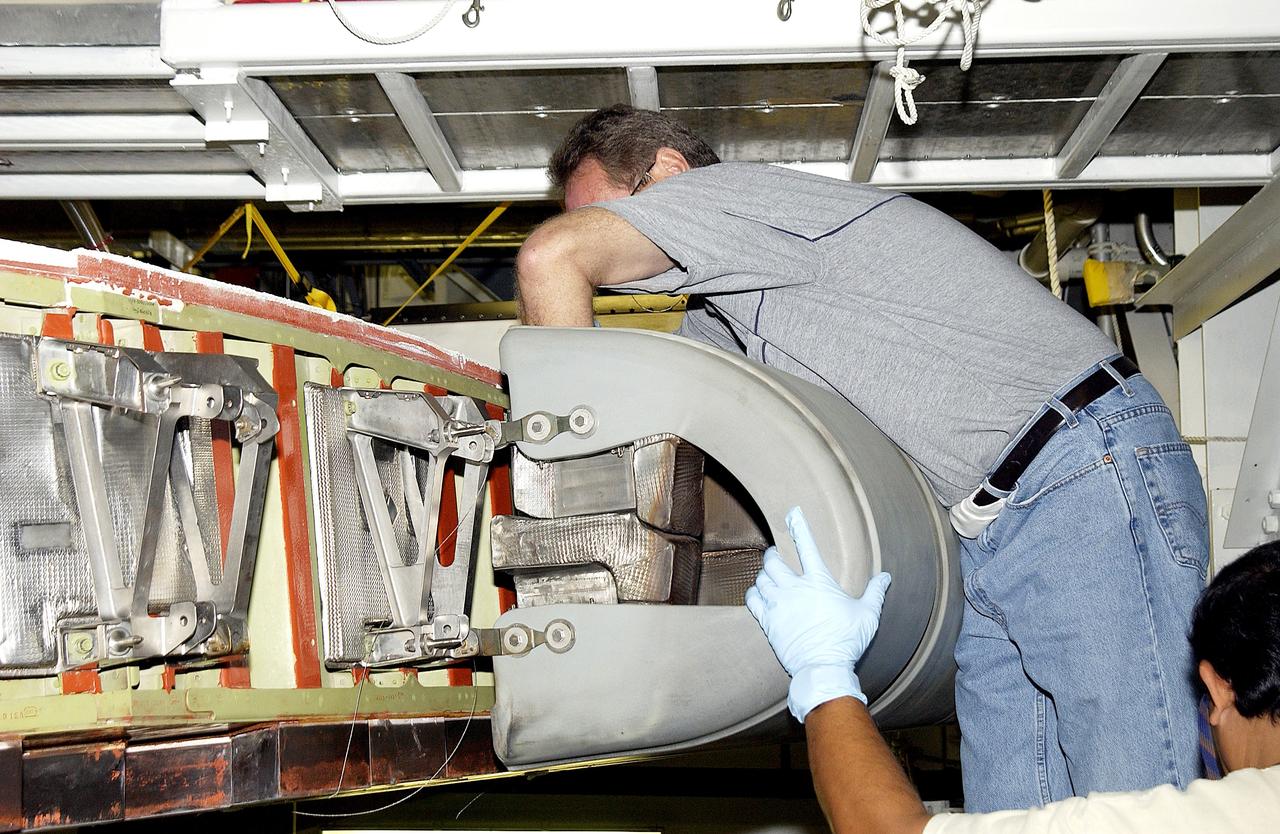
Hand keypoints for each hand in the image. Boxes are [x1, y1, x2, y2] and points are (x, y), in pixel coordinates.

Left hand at [745, 506, 891, 722]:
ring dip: (764, 575)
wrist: (823, 668)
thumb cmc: (847, 641)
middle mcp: (795, 589)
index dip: (800, 526)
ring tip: (768, 576)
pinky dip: (753, 593)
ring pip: (761, 579)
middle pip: (774, 562)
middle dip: (773, 555)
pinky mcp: (768, 622)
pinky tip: (758, 594)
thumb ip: (875, 592)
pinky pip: (752, 600)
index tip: (793, 513)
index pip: (808, 546)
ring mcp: (779, 604)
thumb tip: (886, 576)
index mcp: (819, 582)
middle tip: (776, 555)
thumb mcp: (868, 615)